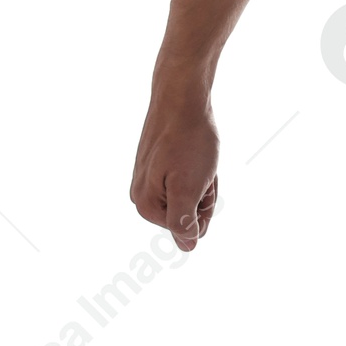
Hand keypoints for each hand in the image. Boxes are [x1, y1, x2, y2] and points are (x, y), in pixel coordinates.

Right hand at [130, 82, 219, 249]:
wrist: (181, 98)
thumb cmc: (187, 141)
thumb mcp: (189, 187)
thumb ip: (184, 222)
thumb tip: (187, 246)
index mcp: (145, 206)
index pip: (190, 230)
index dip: (204, 206)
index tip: (198, 179)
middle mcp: (141, 197)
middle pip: (188, 215)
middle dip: (203, 194)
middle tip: (200, 167)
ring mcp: (148, 181)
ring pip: (190, 196)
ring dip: (203, 181)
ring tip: (197, 157)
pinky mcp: (157, 167)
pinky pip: (186, 179)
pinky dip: (198, 170)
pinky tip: (194, 152)